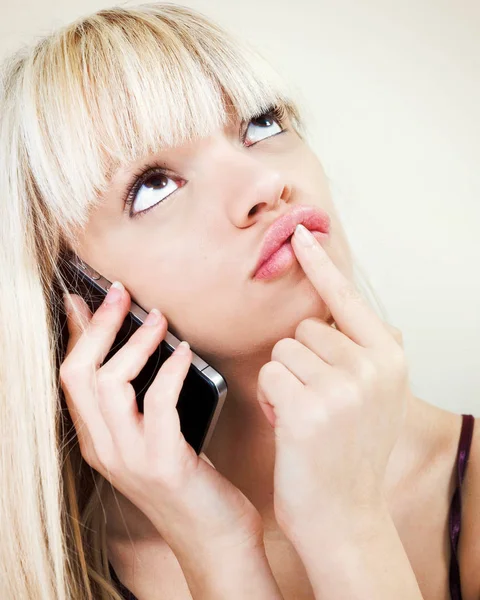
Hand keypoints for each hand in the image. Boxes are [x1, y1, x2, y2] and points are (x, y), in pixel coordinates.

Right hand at [59, 282, 261, 552]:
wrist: (213, 537)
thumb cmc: (189, 480)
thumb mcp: (153, 437)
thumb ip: (139, 401)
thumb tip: (140, 348)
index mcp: (97, 440)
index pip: (69, 377)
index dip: (76, 333)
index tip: (84, 297)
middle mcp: (104, 449)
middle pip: (79, 374)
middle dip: (99, 326)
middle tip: (121, 293)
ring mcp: (130, 458)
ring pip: (109, 384)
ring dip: (135, 343)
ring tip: (158, 320)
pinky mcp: (164, 464)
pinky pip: (158, 403)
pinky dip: (171, 370)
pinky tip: (185, 353)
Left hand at [256, 224, 410, 541]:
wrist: (344, 516)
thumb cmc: (350, 454)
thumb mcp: (378, 399)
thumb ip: (368, 353)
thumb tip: (357, 313)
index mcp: (389, 358)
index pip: (347, 299)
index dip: (321, 265)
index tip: (302, 234)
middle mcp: (372, 366)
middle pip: (305, 330)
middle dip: (299, 363)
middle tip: (314, 402)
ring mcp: (342, 386)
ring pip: (282, 351)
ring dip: (283, 382)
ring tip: (303, 415)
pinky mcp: (308, 406)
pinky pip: (269, 374)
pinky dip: (270, 399)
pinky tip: (288, 425)